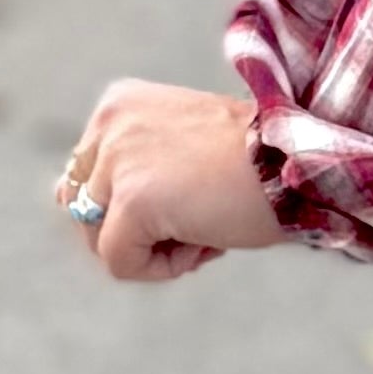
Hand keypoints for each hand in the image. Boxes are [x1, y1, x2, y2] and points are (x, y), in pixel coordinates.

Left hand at [55, 77, 280, 285]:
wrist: (302, 159)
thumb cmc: (259, 159)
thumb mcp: (181, 148)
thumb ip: (127, 166)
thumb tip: (69, 205)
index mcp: (119, 104)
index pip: (88, 175)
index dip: (139, 202)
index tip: (193, 194)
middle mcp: (109, 124)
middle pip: (83, 208)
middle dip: (136, 227)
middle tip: (199, 215)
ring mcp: (117, 161)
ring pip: (98, 239)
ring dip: (151, 247)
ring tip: (205, 226)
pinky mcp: (132, 201)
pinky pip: (120, 262)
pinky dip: (163, 269)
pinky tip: (207, 243)